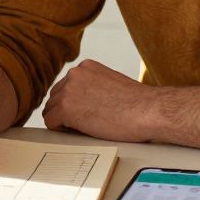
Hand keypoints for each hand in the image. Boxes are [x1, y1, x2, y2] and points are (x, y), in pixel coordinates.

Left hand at [42, 60, 156, 142]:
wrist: (148, 111)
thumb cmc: (137, 103)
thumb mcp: (110, 83)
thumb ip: (93, 86)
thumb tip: (82, 100)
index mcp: (85, 67)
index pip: (66, 86)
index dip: (73, 102)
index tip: (84, 111)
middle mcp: (74, 74)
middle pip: (56, 96)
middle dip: (66, 110)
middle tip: (84, 122)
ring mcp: (68, 91)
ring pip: (51, 109)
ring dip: (63, 120)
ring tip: (84, 127)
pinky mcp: (67, 109)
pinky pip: (50, 122)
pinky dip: (60, 129)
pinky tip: (78, 131)